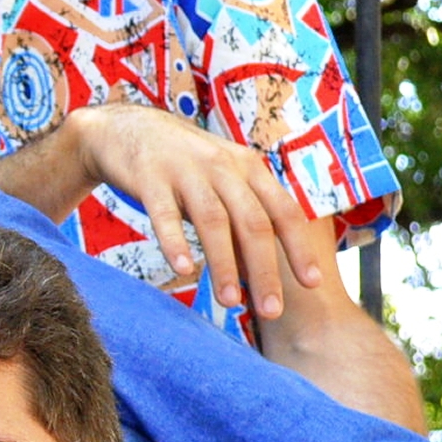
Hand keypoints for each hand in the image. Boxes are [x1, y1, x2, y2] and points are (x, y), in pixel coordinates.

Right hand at [66, 106, 320, 315]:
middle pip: (253, 222)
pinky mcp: (150, 177)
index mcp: (248, 169)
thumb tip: (263, 270)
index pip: (283, 211)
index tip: (312, 283)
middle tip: (271, 311)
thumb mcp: (222, 180)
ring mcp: (187, 171)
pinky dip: (175, 242)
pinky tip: (182, 270)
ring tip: (230, 303)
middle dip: (265, 270)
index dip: (299, 248)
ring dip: (224, 265)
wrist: (128, 130)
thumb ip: (242, 217)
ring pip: (214, 222)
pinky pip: (165, 215)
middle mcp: (224, 167)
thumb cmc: (182, 166)